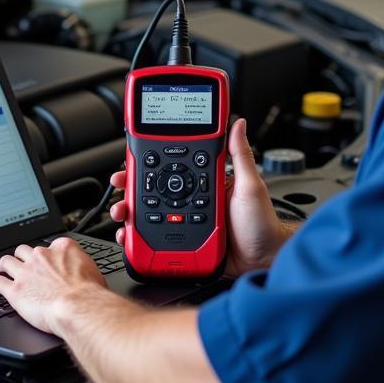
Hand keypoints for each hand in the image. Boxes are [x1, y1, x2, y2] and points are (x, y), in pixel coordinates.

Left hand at [0, 239, 105, 334]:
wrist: (78, 307)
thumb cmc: (89, 294)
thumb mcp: (93, 271)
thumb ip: (83, 268)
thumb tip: (86, 274)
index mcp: (61, 248)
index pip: (49, 245)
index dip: (46, 254)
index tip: (46, 260)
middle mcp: (41, 256)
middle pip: (24, 250)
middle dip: (22, 257)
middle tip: (23, 265)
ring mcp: (25, 272)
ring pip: (7, 261)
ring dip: (5, 266)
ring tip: (3, 270)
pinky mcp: (14, 290)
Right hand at [109, 118, 288, 276]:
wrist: (264, 259)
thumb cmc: (262, 223)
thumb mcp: (252, 184)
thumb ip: (241, 155)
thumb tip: (238, 123)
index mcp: (205, 183)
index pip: (172, 168)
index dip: (150, 164)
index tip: (133, 160)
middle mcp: (192, 201)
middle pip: (153, 191)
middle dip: (131, 188)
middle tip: (120, 186)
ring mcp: (186, 222)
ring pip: (149, 215)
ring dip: (130, 212)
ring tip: (122, 213)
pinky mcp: (184, 242)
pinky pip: (157, 239)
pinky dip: (140, 238)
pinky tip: (130, 236)